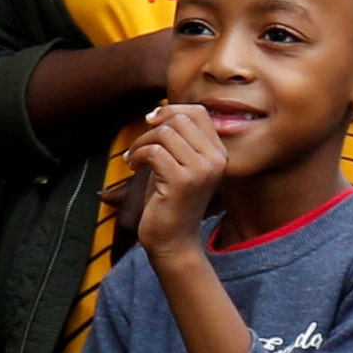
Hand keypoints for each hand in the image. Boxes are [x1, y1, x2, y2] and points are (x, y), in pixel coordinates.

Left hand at [132, 104, 230, 261]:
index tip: (151, 123)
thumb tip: (159, 110)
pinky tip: (133, 167)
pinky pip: (154, 151)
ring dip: (141, 143)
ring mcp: (201, 170)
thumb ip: (177, 138)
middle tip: (139, 147)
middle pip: (180, 118)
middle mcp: (215, 159)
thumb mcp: (179, 163)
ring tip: (134, 159)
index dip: (171, 110)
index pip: (198, 112)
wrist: (173, 242)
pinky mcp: (182, 181)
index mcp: (219, 153)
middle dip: (152, 128)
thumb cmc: (171, 202)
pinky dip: (138, 155)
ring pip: (165, 133)